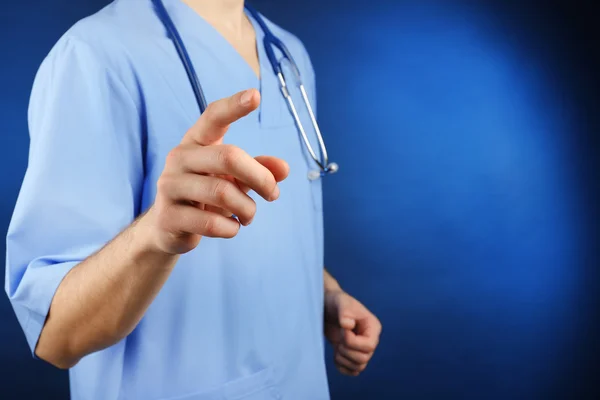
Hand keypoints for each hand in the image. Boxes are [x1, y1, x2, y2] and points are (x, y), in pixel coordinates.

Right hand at [147, 88, 289, 254]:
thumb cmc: (206, 195)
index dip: (234, 106)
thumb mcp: (233, 179)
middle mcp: (179, 158)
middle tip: (273, 194)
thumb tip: (284, 168)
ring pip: (223, 193)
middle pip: (229, 157)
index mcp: (196, 142)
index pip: (213, 117)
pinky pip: (211, 222)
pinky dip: (231, 228)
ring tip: (249, 216)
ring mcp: (169, 186)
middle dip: (260, 178)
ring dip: (247, 209)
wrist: (168, 228)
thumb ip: (258, 170)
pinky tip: (231, 228)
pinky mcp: (168, 216)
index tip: (256, 95)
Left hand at [324, 290, 381, 375]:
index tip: (343, 330)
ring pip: (359, 367)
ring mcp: (360, 348)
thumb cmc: (337, 302)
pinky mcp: (351, 354)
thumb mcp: (341, 303)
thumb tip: (348, 325)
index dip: (353, 342)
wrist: (327, 306)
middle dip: (347, 352)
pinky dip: (342, 367)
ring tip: (337, 347)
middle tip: (339, 340)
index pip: (369, 345)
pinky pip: (352, 371)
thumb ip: (345, 312)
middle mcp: (370, 339)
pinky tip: (335, 356)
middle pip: (364, 359)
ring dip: (344, 360)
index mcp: (372, 327)